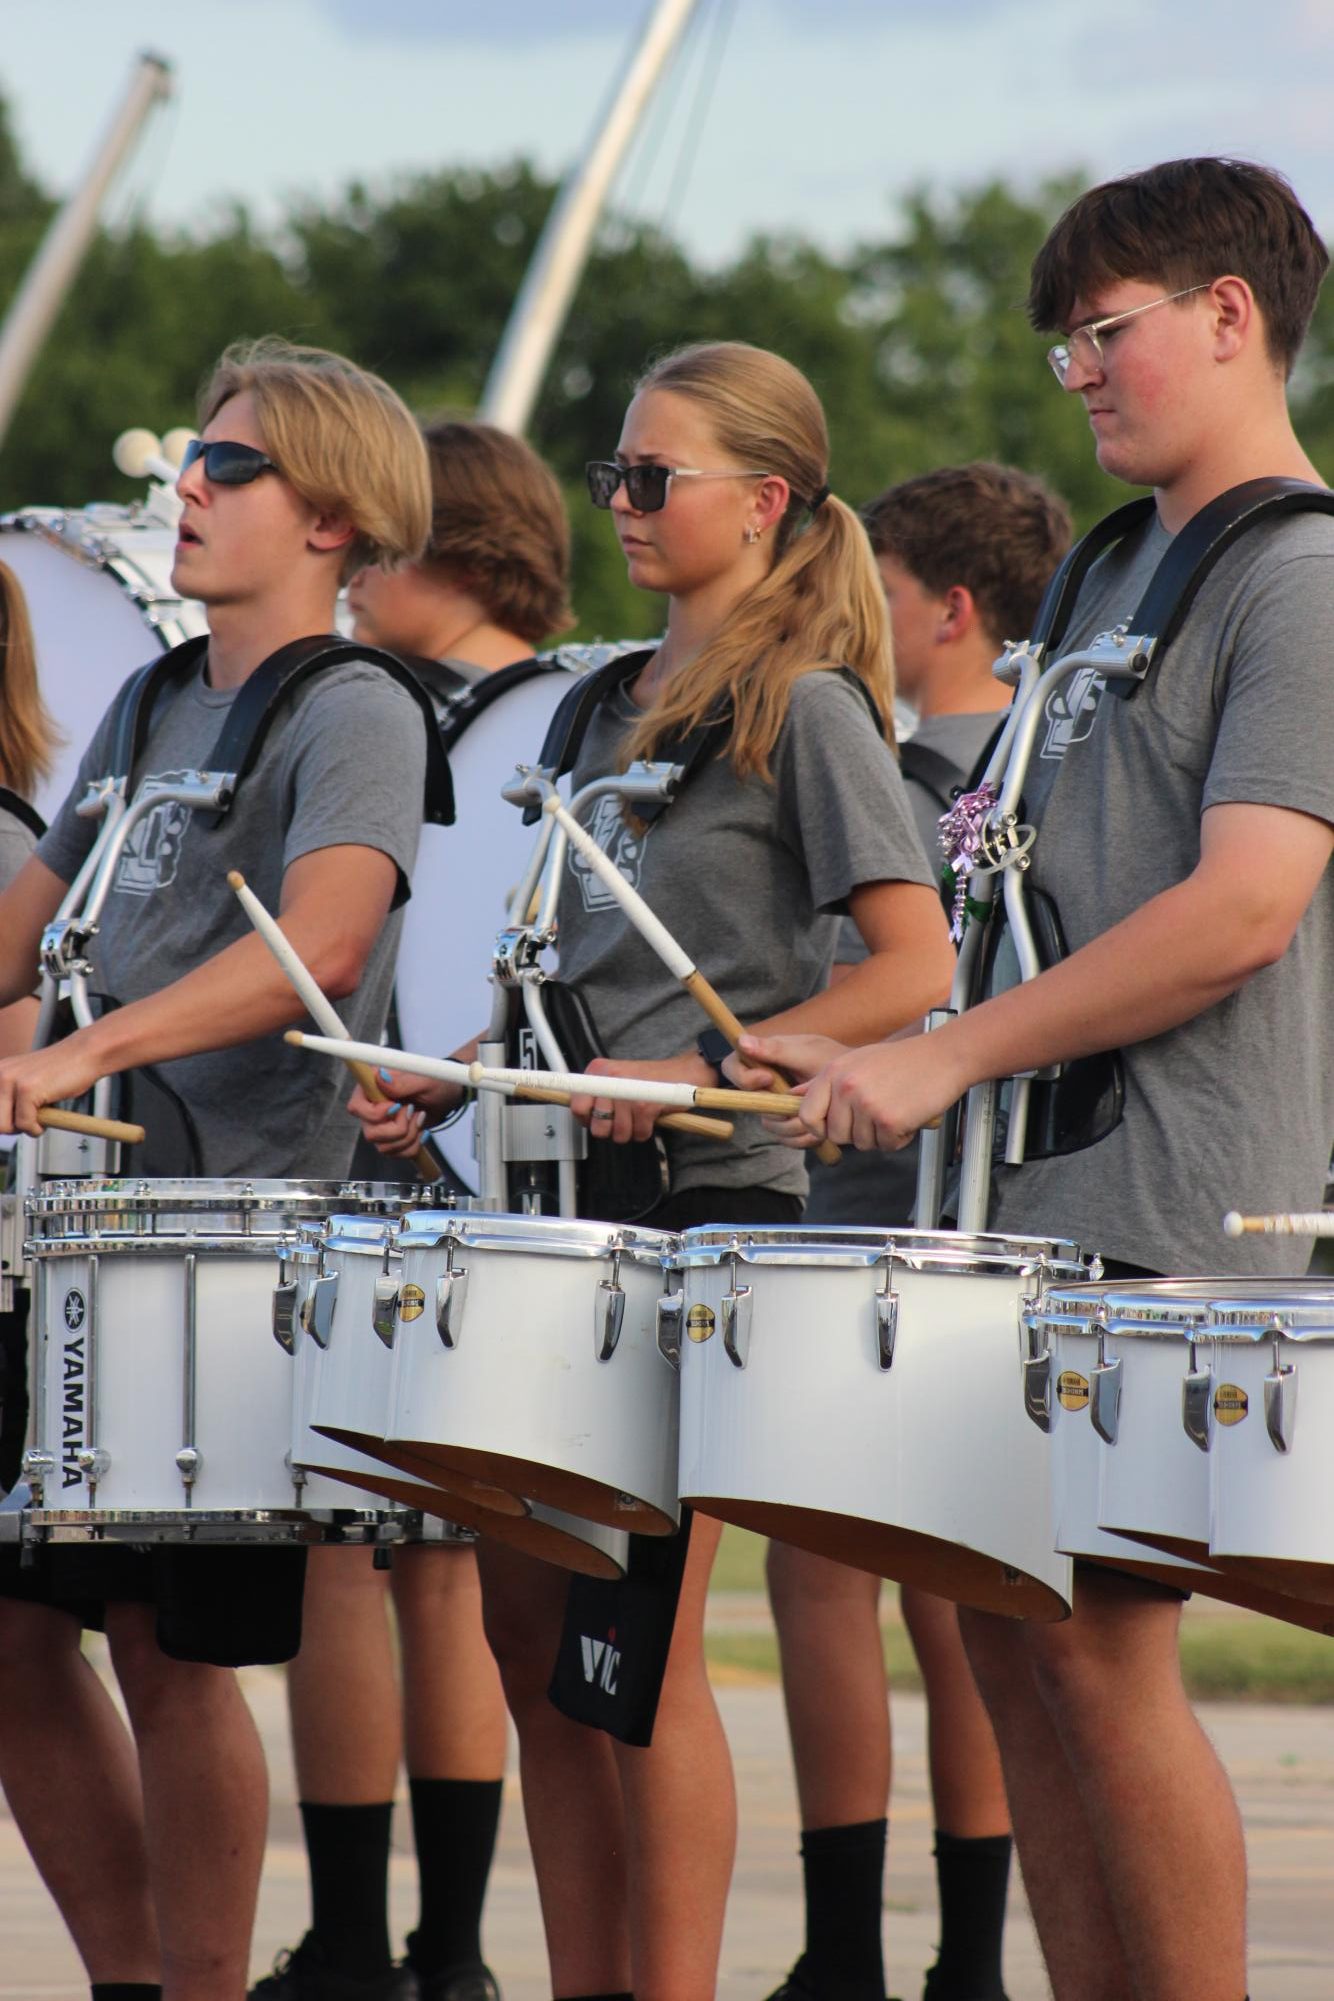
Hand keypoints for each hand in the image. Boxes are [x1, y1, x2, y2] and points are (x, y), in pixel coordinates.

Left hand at [0, 1032, 107, 1136]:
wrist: (86, 1054)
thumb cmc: (63, 1070)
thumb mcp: (27, 1082)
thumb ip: (11, 1098)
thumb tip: (4, 1126)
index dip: (6, 1119)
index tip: (19, 1117)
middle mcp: (0, 1073)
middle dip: (13, 1127)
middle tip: (32, 1118)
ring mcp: (11, 1080)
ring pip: (4, 1126)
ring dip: (24, 1128)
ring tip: (40, 1115)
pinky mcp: (27, 1089)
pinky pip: (25, 1124)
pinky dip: (38, 1128)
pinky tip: (49, 1114)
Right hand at [348, 1067, 457, 1158]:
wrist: (446, 1097)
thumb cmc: (434, 1082)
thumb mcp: (423, 1079)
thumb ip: (402, 1081)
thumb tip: (381, 1076)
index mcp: (372, 1088)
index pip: (356, 1107)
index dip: (375, 1113)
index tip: (397, 1107)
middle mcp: (371, 1108)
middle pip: (371, 1133)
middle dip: (399, 1128)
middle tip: (414, 1112)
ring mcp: (380, 1126)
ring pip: (383, 1147)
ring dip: (409, 1136)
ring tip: (420, 1118)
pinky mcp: (390, 1139)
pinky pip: (396, 1154)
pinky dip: (413, 1146)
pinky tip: (421, 1131)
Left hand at [571, 1053, 710, 1145]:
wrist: (683, 1071)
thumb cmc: (650, 1078)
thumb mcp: (617, 1077)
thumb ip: (598, 1093)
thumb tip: (583, 1117)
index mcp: (598, 1070)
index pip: (577, 1105)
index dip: (587, 1119)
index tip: (598, 1119)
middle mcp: (610, 1078)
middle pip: (597, 1126)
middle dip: (612, 1130)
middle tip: (623, 1119)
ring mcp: (627, 1093)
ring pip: (619, 1133)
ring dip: (631, 1132)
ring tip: (638, 1117)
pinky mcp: (645, 1105)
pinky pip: (638, 1133)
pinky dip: (645, 1131)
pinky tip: (650, 1117)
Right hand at [733, 1031, 849, 1147]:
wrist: (858, 1084)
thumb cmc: (832, 1060)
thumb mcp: (806, 1052)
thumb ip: (775, 1049)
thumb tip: (741, 1041)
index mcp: (763, 1061)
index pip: (732, 1068)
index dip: (745, 1078)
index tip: (768, 1079)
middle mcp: (766, 1085)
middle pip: (749, 1104)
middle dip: (777, 1109)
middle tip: (799, 1104)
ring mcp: (777, 1107)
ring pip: (770, 1125)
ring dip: (795, 1125)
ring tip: (819, 1114)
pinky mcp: (791, 1125)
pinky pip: (787, 1139)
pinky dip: (804, 1137)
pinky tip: (821, 1128)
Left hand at [742, 1032, 967, 1151]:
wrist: (943, 1056)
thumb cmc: (902, 1061)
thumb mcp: (855, 1062)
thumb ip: (825, 1083)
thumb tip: (792, 1097)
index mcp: (833, 1073)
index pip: (806, 1115)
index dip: (820, 1128)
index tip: (836, 1126)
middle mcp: (845, 1088)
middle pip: (836, 1135)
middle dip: (857, 1133)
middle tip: (879, 1113)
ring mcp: (866, 1104)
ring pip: (862, 1143)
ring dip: (881, 1135)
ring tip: (897, 1108)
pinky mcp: (889, 1120)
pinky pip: (886, 1145)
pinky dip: (900, 1138)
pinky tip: (909, 1116)